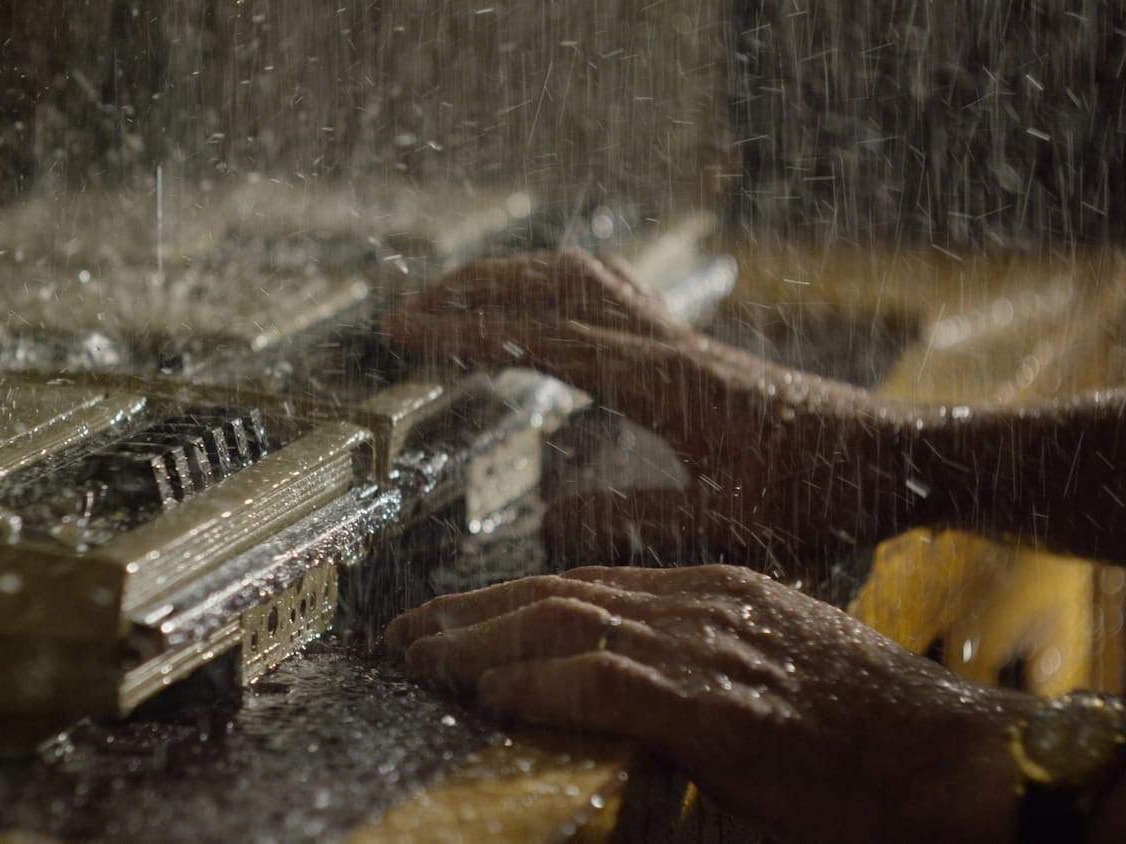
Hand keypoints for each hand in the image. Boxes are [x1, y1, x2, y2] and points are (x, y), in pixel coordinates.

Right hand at [385, 250, 921, 561]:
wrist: (897, 458)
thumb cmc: (824, 496)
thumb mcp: (734, 529)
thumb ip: (640, 523)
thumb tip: (549, 519)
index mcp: (666, 384)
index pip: (546, 338)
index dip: (469, 332)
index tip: (406, 332)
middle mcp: (667, 346)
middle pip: (555, 285)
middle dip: (473, 290)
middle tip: (406, 312)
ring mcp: (680, 339)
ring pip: (583, 277)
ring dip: (512, 279)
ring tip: (453, 301)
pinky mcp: (690, 348)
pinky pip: (609, 292)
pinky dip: (554, 287)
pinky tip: (537, 312)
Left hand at [386, 565, 1031, 843]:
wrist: (952, 760)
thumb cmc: (867, 731)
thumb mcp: (765, 677)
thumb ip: (688, 671)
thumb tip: (614, 695)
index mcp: (714, 590)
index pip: (583, 583)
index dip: (505, 599)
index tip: (451, 618)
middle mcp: (702, 602)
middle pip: (556, 592)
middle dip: (470, 611)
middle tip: (405, 631)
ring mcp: (708, 646)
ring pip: (563, 623)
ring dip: (478, 641)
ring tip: (418, 657)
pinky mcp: (715, 701)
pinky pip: (603, 678)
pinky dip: (538, 682)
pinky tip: (491, 693)